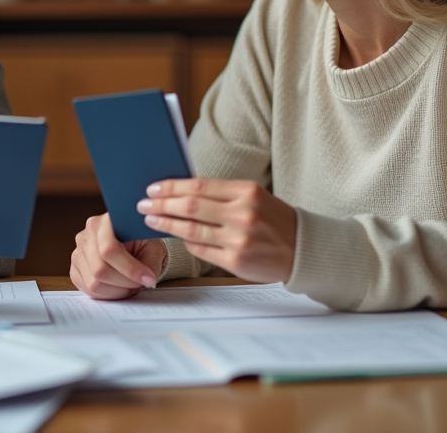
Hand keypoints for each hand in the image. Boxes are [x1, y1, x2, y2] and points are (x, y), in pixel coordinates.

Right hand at [70, 213, 167, 299]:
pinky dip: (107, 294)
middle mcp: (85, 236)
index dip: (130, 268)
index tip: (148, 278)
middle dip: (125, 282)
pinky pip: (88, 291)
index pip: (109, 249)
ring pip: (94, 284)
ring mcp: (78, 253)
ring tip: (130, 284)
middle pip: (100, 270)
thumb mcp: (153, 249)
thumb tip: (146, 279)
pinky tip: (118, 286)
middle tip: (140, 283)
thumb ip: (150, 263)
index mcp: (104, 222)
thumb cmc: (142, 244)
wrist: (131, 246)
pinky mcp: (75, 270)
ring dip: (117, 290)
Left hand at [138, 178, 296, 283]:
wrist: (303, 248)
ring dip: (166, 224)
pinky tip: (176, 236)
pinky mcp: (235, 261)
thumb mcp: (253, 196)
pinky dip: (185, 242)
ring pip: (191, 230)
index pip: (199, 186)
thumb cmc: (273, 219)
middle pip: (190, 206)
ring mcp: (239, 240)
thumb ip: (221, 193)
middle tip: (143, 204)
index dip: (172, 187)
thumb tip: (180, 191)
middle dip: (162, 204)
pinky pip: (201, 250)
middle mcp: (242, 214)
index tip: (153, 188)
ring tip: (151, 220)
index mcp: (246, 192)